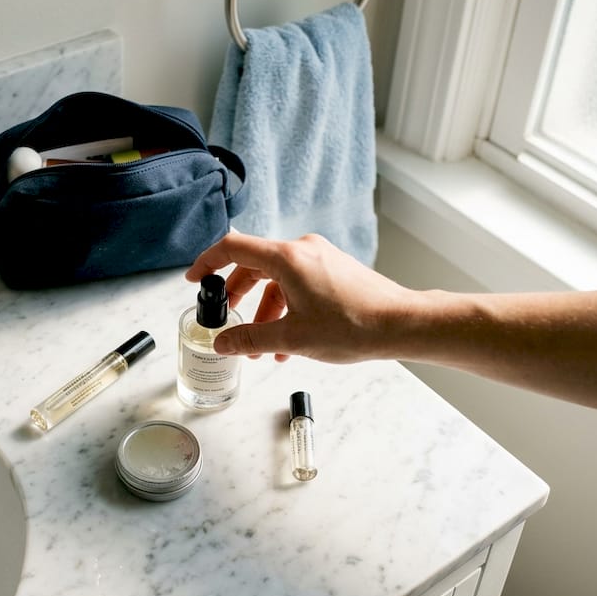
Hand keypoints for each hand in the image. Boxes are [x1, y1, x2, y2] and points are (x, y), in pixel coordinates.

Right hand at [185, 233, 414, 362]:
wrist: (401, 324)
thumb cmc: (353, 326)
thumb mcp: (292, 338)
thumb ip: (251, 339)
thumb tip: (223, 343)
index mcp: (288, 257)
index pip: (234, 248)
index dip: (208, 262)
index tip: (195, 279)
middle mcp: (303, 250)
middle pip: (255, 264)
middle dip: (238, 296)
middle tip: (228, 320)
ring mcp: (321, 258)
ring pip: (278, 279)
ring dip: (265, 310)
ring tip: (263, 347)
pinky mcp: (335, 270)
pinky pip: (298, 283)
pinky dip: (286, 307)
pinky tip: (289, 342)